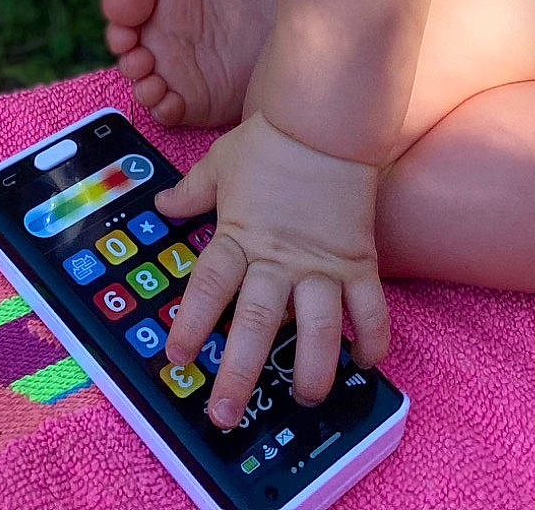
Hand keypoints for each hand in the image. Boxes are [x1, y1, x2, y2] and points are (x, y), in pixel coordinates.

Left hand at [155, 112, 389, 428]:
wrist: (326, 119)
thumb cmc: (270, 140)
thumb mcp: (220, 163)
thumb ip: (191, 192)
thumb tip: (162, 204)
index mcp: (239, 237)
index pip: (208, 289)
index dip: (192, 326)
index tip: (177, 358)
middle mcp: (278, 259)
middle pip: (255, 324)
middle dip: (238, 374)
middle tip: (224, 415)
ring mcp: (321, 264)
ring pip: (318, 329)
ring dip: (312, 369)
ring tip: (303, 398)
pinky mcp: (358, 261)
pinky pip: (370, 309)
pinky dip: (372, 339)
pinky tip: (365, 364)